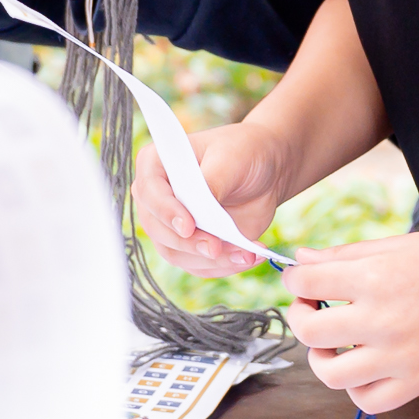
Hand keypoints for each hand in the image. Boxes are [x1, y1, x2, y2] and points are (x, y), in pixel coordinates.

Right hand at [132, 117, 296, 275]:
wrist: (269, 171)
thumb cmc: (245, 152)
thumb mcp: (232, 159)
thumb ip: (212, 182)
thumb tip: (198, 212)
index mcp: (157, 164)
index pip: (149, 191)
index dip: (166, 211)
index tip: (188, 226)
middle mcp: (157, 198)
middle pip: (158, 229)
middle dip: (189, 243)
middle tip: (217, 247)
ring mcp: (172, 225)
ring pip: (176, 253)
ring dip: (211, 259)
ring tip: (245, 253)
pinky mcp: (191, 245)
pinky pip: (198, 265)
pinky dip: (223, 266)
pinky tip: (247, 257)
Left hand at [284, 226, 418, 413]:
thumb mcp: (401, 245)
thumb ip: (347, 255)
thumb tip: (301, 261)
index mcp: (377, 276)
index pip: (306, 283)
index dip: (294, 280)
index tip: (301, 280)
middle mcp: (383, 319)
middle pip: (309, 332)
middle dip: (300, 316)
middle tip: (311, 307)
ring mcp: (401, 357)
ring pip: (331, 374)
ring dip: (321, 358)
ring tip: (334, 343)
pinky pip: (368, 401)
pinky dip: (356, 388)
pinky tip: (364, 365)